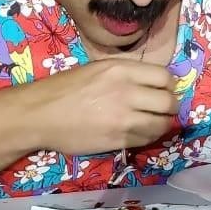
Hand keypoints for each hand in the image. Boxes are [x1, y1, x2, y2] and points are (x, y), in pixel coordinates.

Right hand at [28, 58, 178, 154]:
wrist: (39, 114)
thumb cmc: (63, 89)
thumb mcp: (97, 69)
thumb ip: (125, 74)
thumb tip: (151, 83)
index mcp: (120, 70)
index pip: (164, 77)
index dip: (168, 85)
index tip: (164, 90)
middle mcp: (126, 92)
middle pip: (168, 101)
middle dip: (170, 106)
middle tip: (163, 109)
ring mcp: (124, 118)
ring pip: (161, 123)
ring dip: (163, 124)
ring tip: (155, 123)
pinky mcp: (118, 140)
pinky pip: (146, 139)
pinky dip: (149, 136)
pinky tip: (141, 133)